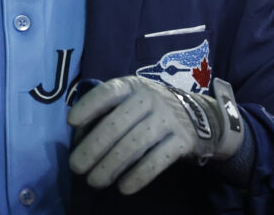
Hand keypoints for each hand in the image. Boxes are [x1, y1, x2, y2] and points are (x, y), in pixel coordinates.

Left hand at [68, 75, 243, 194]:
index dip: (89, 106)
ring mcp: (168, 118)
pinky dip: (139, 176)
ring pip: (134, 144)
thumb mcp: (133, 101)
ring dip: (111, 166)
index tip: (71, 122)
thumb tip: (80, 137)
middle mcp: (150, 98)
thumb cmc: (152, 109)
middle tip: (76, 167)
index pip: (108, 92)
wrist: (201, 116)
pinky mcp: (182, 140)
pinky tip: (124, 188)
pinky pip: (157, 160)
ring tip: (95, 181)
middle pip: (116, 124)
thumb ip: (108, 112)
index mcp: (133, 86)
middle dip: (93, 148)